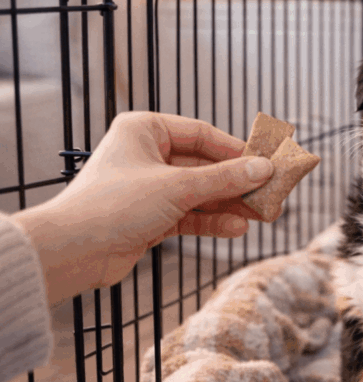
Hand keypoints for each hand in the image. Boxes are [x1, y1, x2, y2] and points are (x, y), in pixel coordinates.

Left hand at [11, 111, 274, 305]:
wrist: (72, 251)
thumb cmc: (113, 205)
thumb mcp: (177, 187)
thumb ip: (224, 179)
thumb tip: (264, 169)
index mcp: (145, 129)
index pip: (202, 134)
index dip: (236, 150)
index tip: (267, 162)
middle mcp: (146, 155)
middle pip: (205, 165)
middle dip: (238, 183)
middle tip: (271, 195)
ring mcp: (149, 188)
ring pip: (200, 192)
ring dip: (229, 204)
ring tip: (262, 216)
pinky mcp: (150, 217)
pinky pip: (189, 214)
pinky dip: (212, 221)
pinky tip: (236, 228)